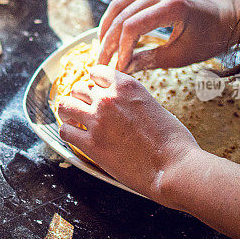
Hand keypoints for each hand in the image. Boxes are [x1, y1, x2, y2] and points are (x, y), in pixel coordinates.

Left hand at [57, 65, 198, 201]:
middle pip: (78, 88)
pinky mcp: (91, 144)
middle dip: (80, 98)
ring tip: (72, 119)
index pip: (97, 72)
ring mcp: (97, 120)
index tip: (94, 90)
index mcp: (127, 86)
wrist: (173, 166)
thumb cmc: (173, 141)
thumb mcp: (154, 106)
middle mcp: (108, 98)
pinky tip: (75, 136)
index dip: (94, 82)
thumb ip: (133, 101)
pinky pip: (65, 131)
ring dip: (68, 111)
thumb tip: (124, 106)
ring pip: (65, 105)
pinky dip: (68, 132)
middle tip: (83, 109)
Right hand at [98, 0, 236, 72]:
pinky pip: (126, 1)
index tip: (118, 68)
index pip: (133, 26)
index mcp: (173, 6)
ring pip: (119, 5)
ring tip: (101, 50)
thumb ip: (149, 60)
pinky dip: (115, 19)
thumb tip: (122, 69)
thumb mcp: (181, 56)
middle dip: (108, 42)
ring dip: (106, 28)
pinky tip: (109, 36)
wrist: (226, 17)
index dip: (121, 49)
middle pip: (122, 16)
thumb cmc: (208, 39)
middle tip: (101, 63)